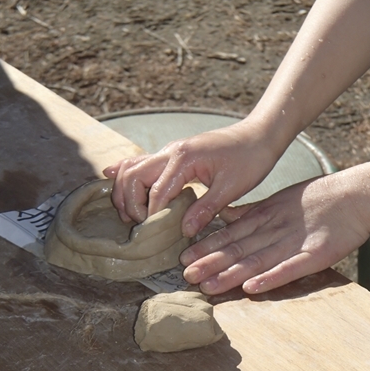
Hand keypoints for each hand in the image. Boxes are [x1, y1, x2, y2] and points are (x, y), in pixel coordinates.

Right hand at [103, 119, 280, 236]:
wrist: (258, 136)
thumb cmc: (249, 159)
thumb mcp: (231, 188)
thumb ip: (205, 208)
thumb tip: (184, 231)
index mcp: (183, 159)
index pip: (156, 192)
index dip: (151, 216)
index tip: (153, 234)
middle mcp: (170, 151)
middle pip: (133, 176)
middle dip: (129, 203)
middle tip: (139, 226)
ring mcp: (169, 150)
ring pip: (132, 167)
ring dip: (124, 190)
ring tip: (130, 215)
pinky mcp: (172, 154)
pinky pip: (140, 161)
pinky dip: (125, 171)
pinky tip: (110, 178)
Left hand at [180, 174, 369, 294]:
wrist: (355, 194)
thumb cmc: (317, 198)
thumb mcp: (278, 201)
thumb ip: (251, 212)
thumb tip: (224, 216)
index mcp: (264, 218)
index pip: (230, 236)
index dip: (206, 248)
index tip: (184, 259)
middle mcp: (273, 231)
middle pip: (237, 249)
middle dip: (210, 263)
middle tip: (186, 276)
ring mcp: (293, 243)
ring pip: (256, 260)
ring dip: (230, 274)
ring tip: (208, 285)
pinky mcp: (315, 255)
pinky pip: (289, 268)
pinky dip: (270, 277)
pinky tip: (252, 287)